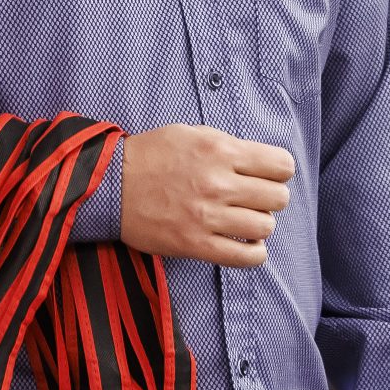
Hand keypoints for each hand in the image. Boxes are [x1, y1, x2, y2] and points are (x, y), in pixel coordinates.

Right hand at [120, 124, 294, 267]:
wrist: (108, 186)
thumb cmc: (148, 156)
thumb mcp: (189, 133)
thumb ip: (226, 144)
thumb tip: (258, 162)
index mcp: (219, 151)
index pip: (281, 166)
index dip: (278, 171)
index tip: (265, 176)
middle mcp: (217, 183)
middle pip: (278, 198)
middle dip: (269, 198)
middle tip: (250, 199)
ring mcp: (207, 216)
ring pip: (265, 227)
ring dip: (258, 224)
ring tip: (241, 220)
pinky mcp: (195, 244)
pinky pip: (247, 257)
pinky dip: (254, 253)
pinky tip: (243, 243)